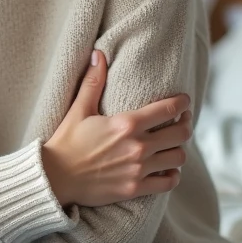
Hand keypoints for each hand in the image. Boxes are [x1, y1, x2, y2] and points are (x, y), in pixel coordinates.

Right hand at [41, 49, 191, 208]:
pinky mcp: (135, 188)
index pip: (168, 109)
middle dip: (186, 124)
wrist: (54, 177)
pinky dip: (172, 175)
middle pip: (181, 134)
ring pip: (178, 158)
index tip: (185, 101)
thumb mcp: (79, 109)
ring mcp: (138, 169)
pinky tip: (167, 169)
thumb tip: (98, 54)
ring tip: (173, 145)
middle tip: (183, 121)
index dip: (182, 103)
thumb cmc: (66, 142)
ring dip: (179, 150)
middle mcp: (137, 146)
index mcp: (126, 123)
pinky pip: (168, 183)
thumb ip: (93, 81)